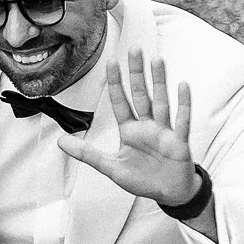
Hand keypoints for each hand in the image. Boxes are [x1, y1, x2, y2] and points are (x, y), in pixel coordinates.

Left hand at [56, 48, 199, 205]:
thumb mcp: (110, 167)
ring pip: (161, 102)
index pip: (120, 102)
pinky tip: (182, 86)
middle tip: (134, 50)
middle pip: (141, 95)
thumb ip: (87, 154)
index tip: (112, 62)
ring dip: (159, 82)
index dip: (116, 83)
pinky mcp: (178, 141)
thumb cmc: (142, 179)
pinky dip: (182, 104)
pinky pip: (181, 120)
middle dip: (136, 74)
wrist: (169, 194)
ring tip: (156, 61)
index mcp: (130, 131)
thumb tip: (60, 143)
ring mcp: (164, 132)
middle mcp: (147, 126)